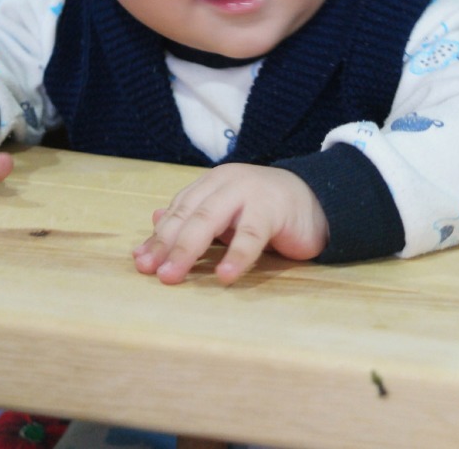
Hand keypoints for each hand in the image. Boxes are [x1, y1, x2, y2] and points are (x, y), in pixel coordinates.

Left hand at [132, 164, 328, 284]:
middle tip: (151, 271)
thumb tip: (155, 220)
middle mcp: (227, 183)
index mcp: (212, 183)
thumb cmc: (267, 211)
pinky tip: (223, 276)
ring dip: (188, 249)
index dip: (158, 236)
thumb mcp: (227, 213)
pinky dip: (235, 256)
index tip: (140, 262)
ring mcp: (250, 193)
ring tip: (172, 275)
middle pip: (189, 215)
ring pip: (210, 220)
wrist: (318, 201)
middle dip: (166, 244)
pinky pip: (250, 236)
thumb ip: (195, 217)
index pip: (179, 210)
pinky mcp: (273, 210)